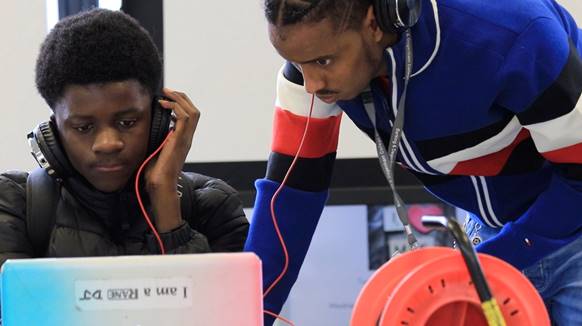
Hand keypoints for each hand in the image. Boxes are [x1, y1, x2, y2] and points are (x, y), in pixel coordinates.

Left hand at [145, 87, 200, 231]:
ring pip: (192, 111)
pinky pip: (184, 117)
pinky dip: (175, 107)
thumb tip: (145, 131)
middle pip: (194, 111)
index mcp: (182, 141)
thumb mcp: (154, 152)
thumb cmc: (155, 174)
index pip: (189, 117)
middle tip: (167, 91)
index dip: (180, 104)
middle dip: (181, 98)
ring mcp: (185, 139)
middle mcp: (187, 138)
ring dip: (179, 99)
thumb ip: (155, 140)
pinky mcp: (180, 140)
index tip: (165, 98)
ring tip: (166, 94)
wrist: (160, 185)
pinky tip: (163, 105)